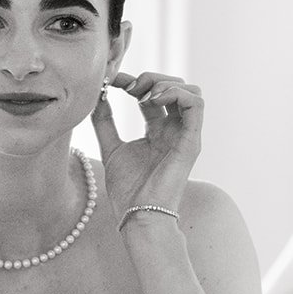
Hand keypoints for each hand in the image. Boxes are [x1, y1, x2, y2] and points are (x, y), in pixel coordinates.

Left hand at [92, 69, 203, 221]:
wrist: (138, 215)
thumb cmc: (128, 190)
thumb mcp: (110, 147)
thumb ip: (105, 121)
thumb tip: (96, 96)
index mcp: (157, 131)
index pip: (152, 95)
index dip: (134, 81)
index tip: (111, 81)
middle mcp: (174, 130)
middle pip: (174, 87)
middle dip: (150, 79)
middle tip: (127, 87)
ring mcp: (185, 135)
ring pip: (190, 91)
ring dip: (165, 84)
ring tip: (142, 94)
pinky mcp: (192, 141)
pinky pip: (196, 104)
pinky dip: (176, 93)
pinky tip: (153, 100)